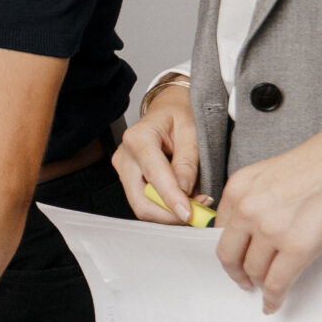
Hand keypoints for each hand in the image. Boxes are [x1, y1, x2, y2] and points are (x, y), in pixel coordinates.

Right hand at [116, 80, 206, 222]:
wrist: (169, 108)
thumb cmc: (180, 114)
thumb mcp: (192, 131)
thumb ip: (188, 162)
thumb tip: (185, 192)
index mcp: (138, 138)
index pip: (154, 177)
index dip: (171, 199)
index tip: (189, 214)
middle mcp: (125, 156)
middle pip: (141, 201)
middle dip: (170, 214)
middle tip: (197, 213)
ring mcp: (124, 169)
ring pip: (143, 206)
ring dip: (169, 212)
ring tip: (193, 203)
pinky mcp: (129, 179)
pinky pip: (145, 202)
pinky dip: (165, 207)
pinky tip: (182, 200)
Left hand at [213, 129, 321, 313]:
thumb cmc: (320, 164)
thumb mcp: (269, 175)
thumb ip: (253, 200)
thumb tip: (250, 232)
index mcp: (238, 188)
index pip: (220, 230)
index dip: (229, 249)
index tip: (234, 259)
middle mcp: (248, 208)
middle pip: (229, 255)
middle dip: (236, 273)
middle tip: (244, 281)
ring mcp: (271, 229)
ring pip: (254, 271)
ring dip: (259, 283)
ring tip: (267, 287)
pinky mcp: (297, 247)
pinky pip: (277, 283)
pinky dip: (273, 298)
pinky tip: (273, 304)